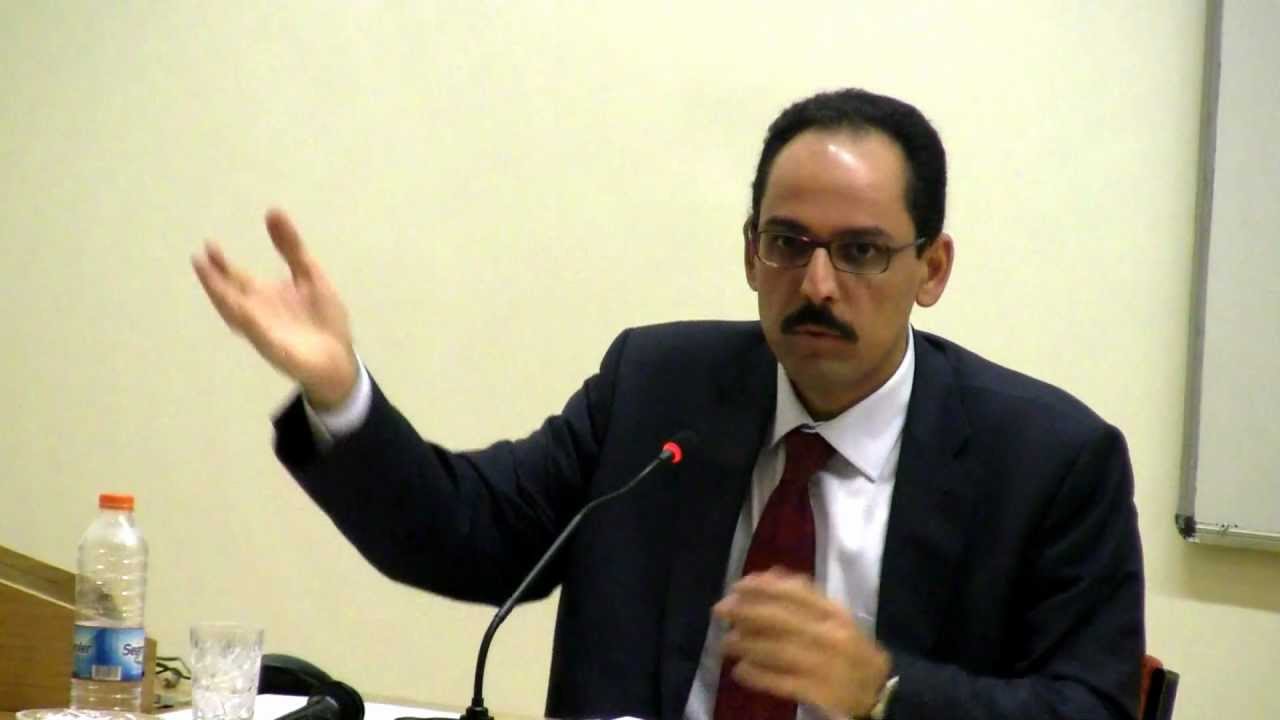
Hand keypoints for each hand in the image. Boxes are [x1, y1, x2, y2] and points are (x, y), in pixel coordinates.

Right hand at [192, 209, 357, 408]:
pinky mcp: (276, 347)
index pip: (237, 278)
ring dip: (223, 297)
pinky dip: (249, 320)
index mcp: (264, 296)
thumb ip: (291, 246)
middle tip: (200, 259)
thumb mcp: (309, 273)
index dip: (222, 264)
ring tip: (209, 280)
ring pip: (236, 313)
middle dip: (215, 279)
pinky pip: (259, 332)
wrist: (339, 358)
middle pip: (230, 294)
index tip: (209, 246)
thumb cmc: (323, 318)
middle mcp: (258, 312)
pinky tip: (240, 307)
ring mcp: (264, 331)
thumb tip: (273, 210)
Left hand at [714, 568, 890, 718]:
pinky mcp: (819, 693)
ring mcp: (825, 665)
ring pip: (778, 650)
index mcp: (836, 614)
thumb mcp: (835, 620)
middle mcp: (831, 636)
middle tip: (721, 610)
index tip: (738, 584)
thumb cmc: (850, 651)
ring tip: (725, 642)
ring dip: (746, 644)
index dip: (763, 587)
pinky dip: (758, 675)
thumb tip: (768, 576)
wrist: (879, 693)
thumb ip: (805, 599)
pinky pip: (782, 682)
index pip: (796, 593)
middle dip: (746, 612)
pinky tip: (740, 671)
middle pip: (782, 619)